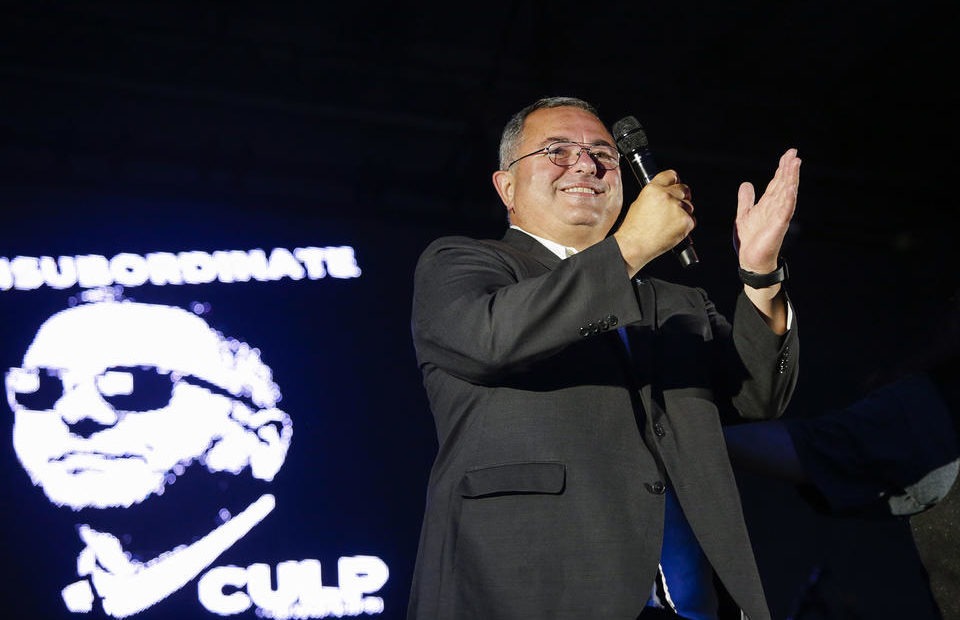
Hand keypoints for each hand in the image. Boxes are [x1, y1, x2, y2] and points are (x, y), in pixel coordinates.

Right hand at [613, 169, 694, 275]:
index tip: (677, 184)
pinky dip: (685, 226)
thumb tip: (667, 194)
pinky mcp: (686, 221)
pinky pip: (692, 220)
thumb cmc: (633, 229)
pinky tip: (673, 231)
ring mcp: (677, 208)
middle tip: (676, 208)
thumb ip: (655, 195)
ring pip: (689, 206)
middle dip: (682, 197)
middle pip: (684, 189)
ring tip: (669, 224)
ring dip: (683, 213)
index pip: (671, 175)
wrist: (634, 245)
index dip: (675, 181)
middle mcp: (666, 196)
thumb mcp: (639, 203)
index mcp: (653, 189)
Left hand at [734, 148, 800, 272]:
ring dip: (791, 180)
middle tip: (794, 154)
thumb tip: (746, 184)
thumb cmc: (750, 240)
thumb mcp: (744, 214)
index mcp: (768, 204)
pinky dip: (788, 200)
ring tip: (795, 165)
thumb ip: (746, 200)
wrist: (751, 260)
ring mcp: (778, 217)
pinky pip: (785, 211)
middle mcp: (775, 208)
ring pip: (787, 194)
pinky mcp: (778, 227)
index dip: (783, 168)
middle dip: (789, 170)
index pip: (777, 182)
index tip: (789, 154)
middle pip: (784, 185)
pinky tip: (790, 188)